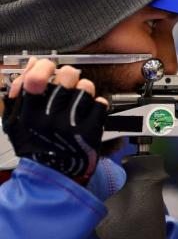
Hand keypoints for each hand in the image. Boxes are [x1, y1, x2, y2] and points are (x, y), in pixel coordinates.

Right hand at [2, 58, 108, 180]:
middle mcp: (49, 118)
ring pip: (86, 87)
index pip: (36, 78)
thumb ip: (18, 91)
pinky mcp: (90, 131)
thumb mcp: (14, 120)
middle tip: (69, 81)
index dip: (45, 66)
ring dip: (84, 88)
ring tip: (80, 97)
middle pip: (66, 77)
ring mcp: (71, 124)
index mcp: (28, 113)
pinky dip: (97, 104)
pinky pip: (100, 104)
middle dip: (69, 75)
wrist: (52, 174)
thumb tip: (32, 64)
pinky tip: (90, 111)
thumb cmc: (34, 145)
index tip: (50, 67)